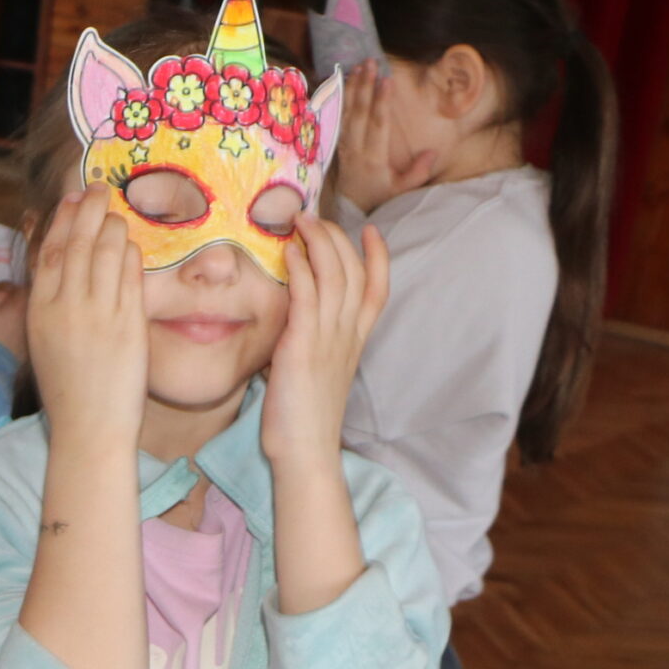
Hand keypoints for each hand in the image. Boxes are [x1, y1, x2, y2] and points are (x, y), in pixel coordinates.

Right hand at [25, 187, 145, 454]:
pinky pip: (129, 276)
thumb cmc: (68, 391)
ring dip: (111, 226)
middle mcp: (65, 308)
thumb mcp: (46, 343)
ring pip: (103, 253)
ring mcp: (96, 314)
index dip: (60, 221)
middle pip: (75, 244)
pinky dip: (130, 254)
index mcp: (39, 311)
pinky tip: (132, 244)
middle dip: (86, 210)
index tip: (69, 201)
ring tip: (116, 212)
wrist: (88, 428)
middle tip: (96, 189)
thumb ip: (53, 306)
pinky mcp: (127, 324)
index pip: (48, 253)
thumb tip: (62, 273)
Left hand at [262, 216, 388, 469]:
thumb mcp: (315, 372)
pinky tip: (290, 251)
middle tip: (316, 214)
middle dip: (337, 236)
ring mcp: (328, 339)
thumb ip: (313, 344)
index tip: (371, 230)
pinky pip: (306, 297)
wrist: (304, 453)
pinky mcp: (303, 347)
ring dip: (318, 241)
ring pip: (334, 276)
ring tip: (300, 219)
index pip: (378, 290)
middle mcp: (347, 335)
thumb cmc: (302, 419)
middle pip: (354, 272)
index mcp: (355, 342)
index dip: (378, 256)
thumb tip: (293, 324)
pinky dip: (300, 269)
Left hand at [334, 65, 438, 215]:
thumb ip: (418, 172)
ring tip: (359, 66)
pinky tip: (347, 80)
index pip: (377, 125)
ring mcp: (344, 143)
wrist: (350, 205)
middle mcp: (355, 148)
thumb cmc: (379, 195)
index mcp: (373, 158)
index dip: (381, 102)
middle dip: (365, 86)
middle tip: (371, 63)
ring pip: (347, 111)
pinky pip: (339, 115)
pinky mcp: (338, 141)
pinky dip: (343, 96)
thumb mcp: (402, 189)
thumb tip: (432, 152)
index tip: (386, 81)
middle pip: (359, 113)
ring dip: (353, 87)